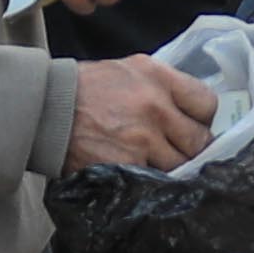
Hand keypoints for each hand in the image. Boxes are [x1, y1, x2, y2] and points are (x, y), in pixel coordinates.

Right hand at [61, 57, 213, 171]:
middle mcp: (156, 107)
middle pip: (200, 140)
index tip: (194, 126)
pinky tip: (141, 173)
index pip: (207, 103)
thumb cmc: (86, 89)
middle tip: (179, 151)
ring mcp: (143, 139)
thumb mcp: (129, 71)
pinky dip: (153, 181)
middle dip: (192, 149)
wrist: (46, 109)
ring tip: (158, 164)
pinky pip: (157, 180)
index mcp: (158, 78)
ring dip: (173, 168)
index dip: (203, 119)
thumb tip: (188, 110)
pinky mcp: (128, 165)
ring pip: (181, 165)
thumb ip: (162, 86)